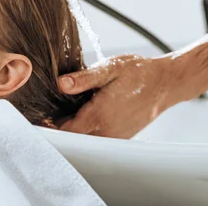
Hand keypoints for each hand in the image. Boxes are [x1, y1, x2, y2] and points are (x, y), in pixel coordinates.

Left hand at [58, 55, 175, 138]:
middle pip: (75, 137)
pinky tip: (87, 112)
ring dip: (76, 128)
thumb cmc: (138, 73)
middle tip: (52, 109)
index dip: (51, 125)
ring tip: (69, 109)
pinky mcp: (123, 136)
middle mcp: (107, 130)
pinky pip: (99, 137)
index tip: (42, 115)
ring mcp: (116, 136)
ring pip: (87, 139)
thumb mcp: (109, 69)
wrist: (165, 83)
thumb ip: (84, 78)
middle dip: (62, 126)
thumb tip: (61, 84)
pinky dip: (90, 129)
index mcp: (100, 115)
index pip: (67, 130)